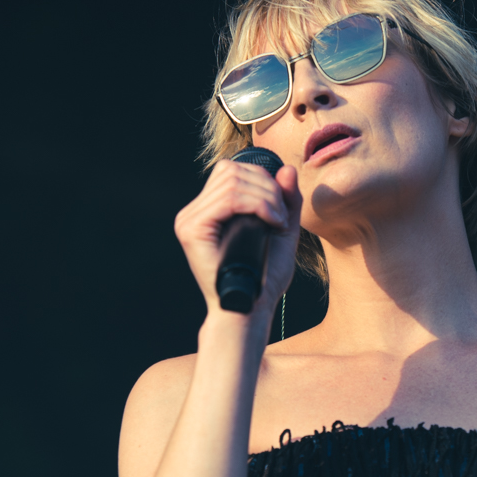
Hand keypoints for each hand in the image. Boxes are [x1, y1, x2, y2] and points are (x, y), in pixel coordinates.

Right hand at [173, 158, 301, 319]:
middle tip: (282, 218)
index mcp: (209, 211)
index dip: (263, 180)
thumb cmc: (266, 277)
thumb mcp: (282, 231)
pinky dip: (257, 205)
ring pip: (232, 182)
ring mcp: (190, 219)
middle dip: (267, 188)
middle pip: (231, 171)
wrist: (252, 308)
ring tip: (278, 223)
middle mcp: (194, 212)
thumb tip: (286, 168)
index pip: (232, 171)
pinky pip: (228, 199)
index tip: (282, 211)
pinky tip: (270, 224)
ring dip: (266, 198)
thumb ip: (286, 200)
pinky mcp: (192, 229)